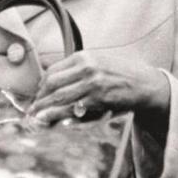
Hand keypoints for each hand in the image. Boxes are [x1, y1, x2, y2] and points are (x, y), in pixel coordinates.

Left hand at [29, 52, 169, 123]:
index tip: (37, 96)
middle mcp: (87, 67)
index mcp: (84, 56)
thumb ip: (77, 67)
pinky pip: (73, 109)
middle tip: (32, 109)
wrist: (145, 84)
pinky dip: (60, 116)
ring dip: (44, 109)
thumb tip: (50, 74)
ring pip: (59, 97)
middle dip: (39, 98)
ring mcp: (92, 83)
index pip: (52, 71)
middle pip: (52, 83)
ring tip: (36, 117)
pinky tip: (53, 121)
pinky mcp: (99, 99)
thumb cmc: (122, 73)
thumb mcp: (99, 62)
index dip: (41, 86)